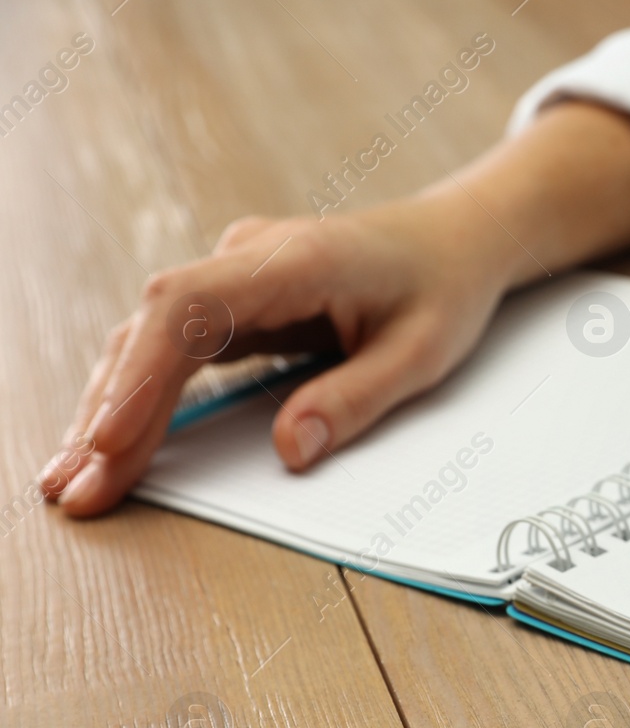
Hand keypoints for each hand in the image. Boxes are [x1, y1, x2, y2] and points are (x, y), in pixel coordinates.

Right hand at [37, 194, 508, 515]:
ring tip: (74, 481)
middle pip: (152, 328)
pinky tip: (110, 444)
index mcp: (293, 260)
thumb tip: (290, 452)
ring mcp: (235, 278)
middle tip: (76, 488)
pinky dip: (139, 395)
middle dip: (109, 412)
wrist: (456, 239)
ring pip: (150, 338)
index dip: (142, 379)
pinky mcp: (236, 302)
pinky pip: (172, 348)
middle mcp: (247, 259)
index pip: (188, 312)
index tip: (111, 441)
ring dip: (111, 407)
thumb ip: (354, 400)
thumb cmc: (444, 288)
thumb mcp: (419, 355)